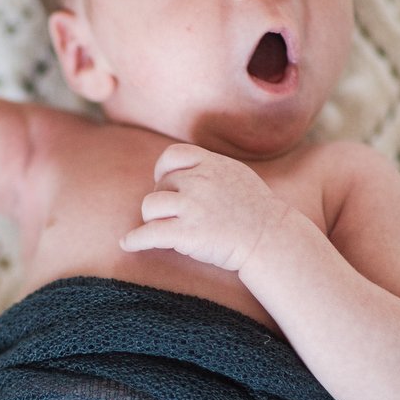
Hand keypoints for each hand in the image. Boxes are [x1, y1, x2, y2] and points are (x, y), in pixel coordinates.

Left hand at [120, 143, 286, 272]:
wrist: (272, 239)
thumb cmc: (257, 212)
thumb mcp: (238, 176)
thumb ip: (212, 169)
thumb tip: (186, 168)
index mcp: (213, 164)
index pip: (173, 155)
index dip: (164, 170)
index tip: (166, 184)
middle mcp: (200, 181)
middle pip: (160, 186)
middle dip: (163, 202)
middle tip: (177, 218)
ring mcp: (193, 206)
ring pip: (150, 206)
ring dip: (152, 219)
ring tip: (165, 230)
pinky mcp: (187, 233)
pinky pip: (148, 234)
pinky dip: (134, 240)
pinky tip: (127, 244)